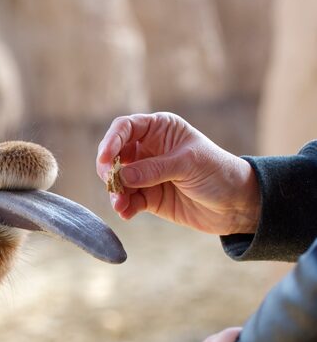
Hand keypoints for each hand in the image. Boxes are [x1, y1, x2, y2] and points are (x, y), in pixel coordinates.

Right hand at [96, 112, 259, 234]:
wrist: (236, 205)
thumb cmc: (218, 173)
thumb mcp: (188, 164)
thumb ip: (154, 169)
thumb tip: (122, 176)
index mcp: (160, 130)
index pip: (125, 128)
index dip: (111, 141)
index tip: (105, 159)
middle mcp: (148, 150)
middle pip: (115, 155)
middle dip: (109, 170)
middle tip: (111, 183)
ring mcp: (146, 175)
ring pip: (118, 180)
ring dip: (115, 192)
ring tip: (120, 205)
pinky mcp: (148, 197)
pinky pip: (128, 200)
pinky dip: (124, 207)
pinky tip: (127, 213)